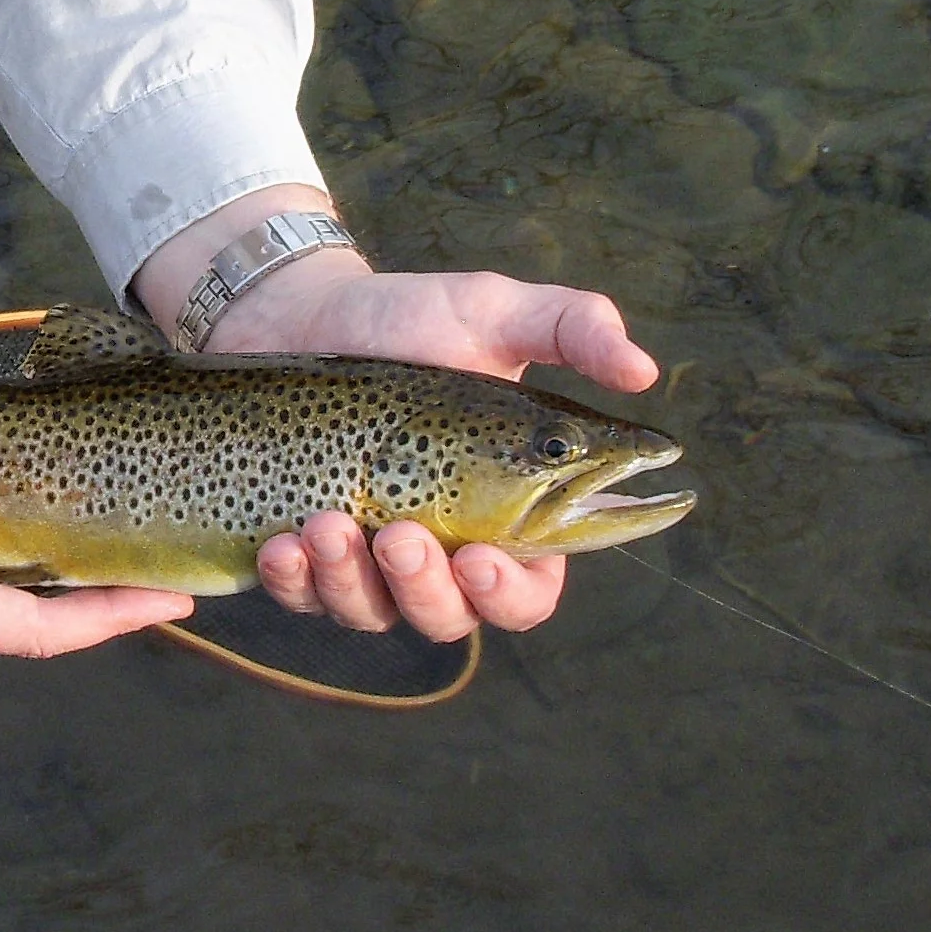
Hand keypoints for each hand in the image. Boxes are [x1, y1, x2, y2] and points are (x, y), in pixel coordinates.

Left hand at [132, 185, 660, 642]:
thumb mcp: (494, 312)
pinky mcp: (304, 556)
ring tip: (330, 523)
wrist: (302, 313)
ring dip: (351, 581)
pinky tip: (285, 541)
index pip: (530, 586)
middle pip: (452, 619)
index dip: (512, 592)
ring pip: (371, 615)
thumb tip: (646, 372)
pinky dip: (291, 579)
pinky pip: (300, 597)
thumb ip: (572, 330)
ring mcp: (368, 560)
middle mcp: (441, 550)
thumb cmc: (411, 319)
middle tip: (403, 535)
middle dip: (427, 591)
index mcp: (505, 511)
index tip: (484, 556)